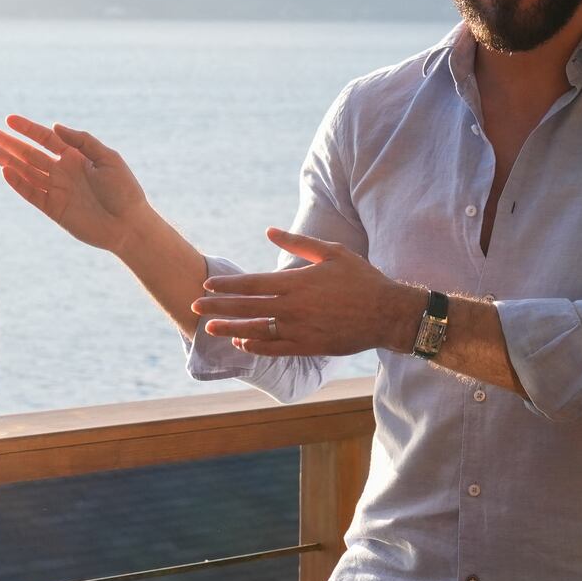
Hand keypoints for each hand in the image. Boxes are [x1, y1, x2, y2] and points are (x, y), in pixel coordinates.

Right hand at [0, 115, 151, 252]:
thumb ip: (82, 141)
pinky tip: (5, 172)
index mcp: (76, 157)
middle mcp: (62, 172)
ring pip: (27, 172)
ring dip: (9, 161)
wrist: (129, 225)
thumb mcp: (108, 158)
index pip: (45, 138)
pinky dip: (18, 184)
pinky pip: (32, 193)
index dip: (27, 129)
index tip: (9, 120)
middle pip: (30, 153)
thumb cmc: (124, 190)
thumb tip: (54, 127)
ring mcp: (56, 190)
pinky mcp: (54, 209)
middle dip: (8, 142)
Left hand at [192, 227, 419, 355]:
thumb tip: (269, 231)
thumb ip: (298, 243)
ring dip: (230, 329)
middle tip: (194, 307)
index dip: (227, 285)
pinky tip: (242, 343)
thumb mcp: (331, 252)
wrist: (387, 314)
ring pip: (256, 330)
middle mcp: (293, 308)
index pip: (252, 284)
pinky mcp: (309, 346)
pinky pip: (275, 349)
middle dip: (218, 307)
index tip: (208, 285)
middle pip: (247, 307)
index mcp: (296, 282)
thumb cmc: (361, 279)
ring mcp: (299, 330)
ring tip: (210, 329)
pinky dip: (256, 346)